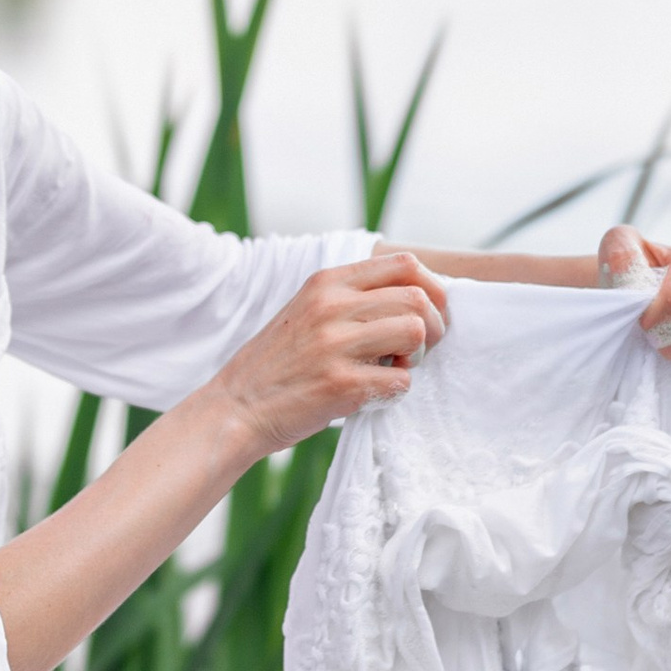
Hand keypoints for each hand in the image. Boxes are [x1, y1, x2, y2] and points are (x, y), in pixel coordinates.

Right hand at [205, 250, 451, 466]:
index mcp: (326, 282)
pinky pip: (401, 381)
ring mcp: (335, 344)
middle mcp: (331, 306)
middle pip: (417, 299)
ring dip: (417, 357)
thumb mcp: (308, 310)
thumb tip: (419, 299)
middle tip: (418, 350)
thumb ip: (353, 298)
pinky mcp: (340, 384)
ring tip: (395, 368)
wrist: (236, 407)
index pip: (404, 263)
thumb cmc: (278, 364)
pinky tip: (374, 394)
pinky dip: (397, 391)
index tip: (429, 312)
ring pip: (415, 332)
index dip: (432, 288)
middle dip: (433, 326)